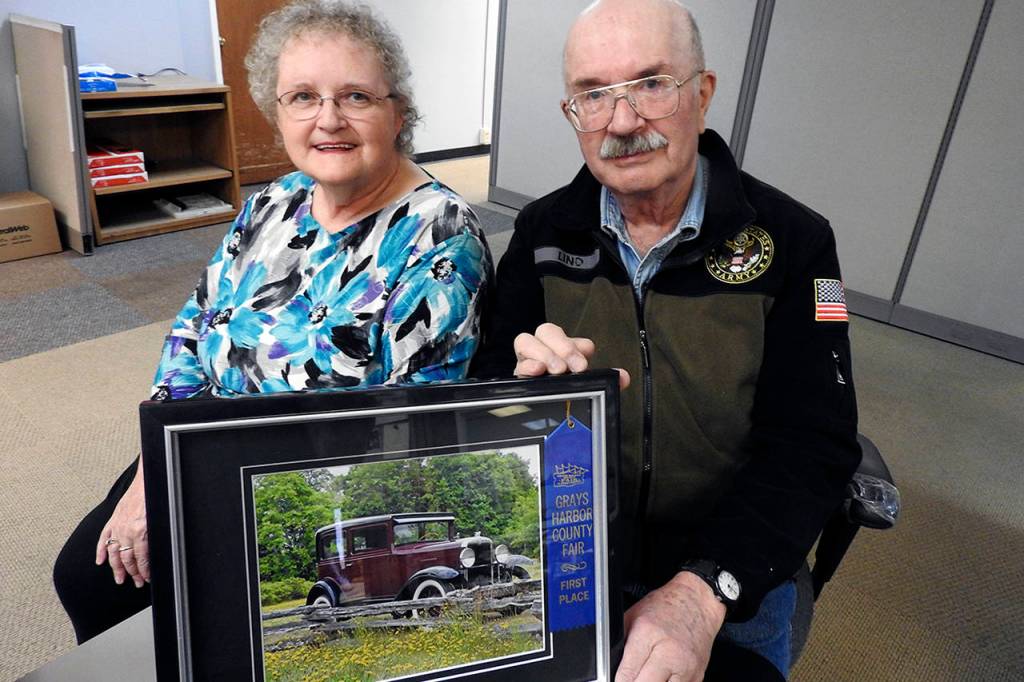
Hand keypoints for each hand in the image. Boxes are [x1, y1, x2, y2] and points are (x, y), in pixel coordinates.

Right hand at [95, 460, 149, 587]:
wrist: (148, 480)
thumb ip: (155, 537)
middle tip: (136, 583)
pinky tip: (100, 562)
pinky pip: (103, 539)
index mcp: (140, 531)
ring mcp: (118, 526)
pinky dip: (101, 552)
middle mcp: (127, 530)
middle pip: (128, 559)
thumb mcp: (160, 520)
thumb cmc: (155, 497)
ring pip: (115, 553)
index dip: (144, 571)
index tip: (146, 579)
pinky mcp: (113, 520)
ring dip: (117, 568)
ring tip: (120, 579)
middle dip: (132, 573)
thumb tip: (155, 553)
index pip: (141, 559)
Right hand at [513, 322, 629, 388]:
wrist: (550, 418)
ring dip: (544, 354)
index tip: (583, 364)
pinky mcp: (518, 377)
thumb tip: (623, 377)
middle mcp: (545, 351)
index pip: (571, 337)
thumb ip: (607, 380)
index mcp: (564, 349)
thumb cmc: (568, 394)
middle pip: (546, 331)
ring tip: (556, 370)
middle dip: (562, 346)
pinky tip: (536, 372)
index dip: (577, 346)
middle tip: (572, 367)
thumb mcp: (589, 386)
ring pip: (525, 341)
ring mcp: (529, 361)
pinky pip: (517, 364)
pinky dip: (527, 366)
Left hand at [616, 572, 726, 681]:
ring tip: (647, 675)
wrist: (697, 602)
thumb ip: (620, 643)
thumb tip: (611, 665)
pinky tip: (662, 676)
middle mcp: (669, 653)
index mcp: (648, 634)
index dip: (620, 679)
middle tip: (631, 678)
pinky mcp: (697, 677)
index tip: (618, 678)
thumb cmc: (665, 607)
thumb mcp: (633, 616)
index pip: (627, 674)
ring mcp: (686, 668)